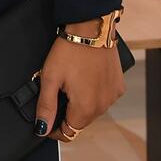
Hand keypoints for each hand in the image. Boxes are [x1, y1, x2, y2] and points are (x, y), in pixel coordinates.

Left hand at [35, 25, 125, 142]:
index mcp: (85, 108)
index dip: (55, 130)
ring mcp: (113, 96)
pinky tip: (85, 79)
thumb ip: (46, 106)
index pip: (69, 133)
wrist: (91, 28)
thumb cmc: (69, 51)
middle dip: (67, 114)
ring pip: (93, 110)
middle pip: (81, 122)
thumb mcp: (50, 78)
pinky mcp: (118, 85)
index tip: (46, 119)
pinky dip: (94, 93)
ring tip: (70, 84)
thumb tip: (41, 129)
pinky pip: (104, 97)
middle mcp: (103, 106)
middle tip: (56, 94)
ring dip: (81, 104)